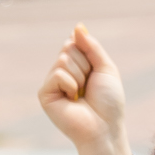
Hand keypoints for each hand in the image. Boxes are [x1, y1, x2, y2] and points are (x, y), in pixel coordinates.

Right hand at [40, 24, 132, 154]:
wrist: (105, 128)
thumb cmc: (109, 102)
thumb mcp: (106, 69)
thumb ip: (92, 47)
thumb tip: (77, 27)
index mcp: (75, 65)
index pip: (74, 42)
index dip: (89, 54)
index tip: (95, 72)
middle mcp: (61, 72)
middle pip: (68, 48)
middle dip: (85, 66)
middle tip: (89, 87)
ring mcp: (52, 83)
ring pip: (63, 60)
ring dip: (80, 76)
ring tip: (81, 95)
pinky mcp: (45, 94)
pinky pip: (57, 75)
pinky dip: (70, 85)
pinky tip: (73, 100)